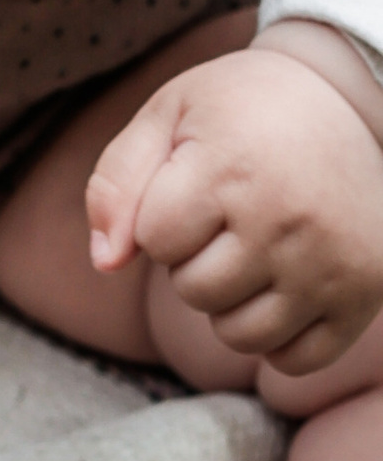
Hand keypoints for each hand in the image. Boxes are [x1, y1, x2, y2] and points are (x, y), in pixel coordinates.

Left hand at [87, 38, 382, 378]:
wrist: (344, 99)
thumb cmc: (242, 108)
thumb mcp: (168, 115)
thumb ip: (117, 183)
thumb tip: (104, 263)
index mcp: (232, 166)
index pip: (154, 239)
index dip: (159, 217)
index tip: (192, 184)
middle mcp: (288, 221)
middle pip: (194, 291)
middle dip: (192, 259)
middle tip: (226, 215)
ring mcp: (332, 264)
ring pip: (240, 335)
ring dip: (229, 301)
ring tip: (251, 249)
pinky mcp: (366, 295)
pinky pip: (296, 361)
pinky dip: (277, 337)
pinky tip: (282, 286)